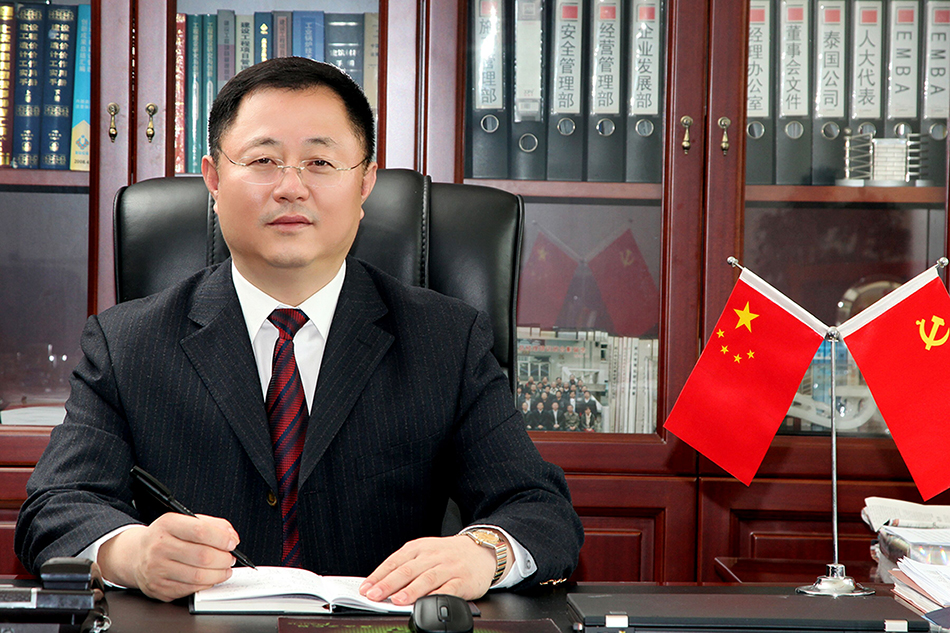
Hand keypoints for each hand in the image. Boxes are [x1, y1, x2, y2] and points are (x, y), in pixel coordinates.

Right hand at [97, 513, 239, 601]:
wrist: (137, 555)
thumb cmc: (167, 537)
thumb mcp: (186, 521)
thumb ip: (212, 525)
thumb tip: (231, 537)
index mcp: (167, 525)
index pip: (200, 531)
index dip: (221, 538)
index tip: (232, 543)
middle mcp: (159, 546)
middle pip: (202, 556)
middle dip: (223, 559)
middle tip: (230, 558)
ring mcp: (157, 569)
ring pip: (198, 576)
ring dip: (218, 574)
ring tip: (224, 569)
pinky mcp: (159, 587)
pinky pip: (190, 589)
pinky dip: (206, 585)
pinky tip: (211, 578)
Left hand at [358, 535, 498, 605]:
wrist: (482, 550)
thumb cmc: (449, 554)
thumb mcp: (426, 552)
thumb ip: (406, 566)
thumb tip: (381, 585)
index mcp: (420, 548)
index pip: (395, 561)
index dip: (379, 575)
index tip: (366, 588)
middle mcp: (433, 556)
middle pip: (408, 570)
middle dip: (388, 584)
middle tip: (375, 595)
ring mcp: (449, 568)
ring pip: (427, 578)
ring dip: (411, 590)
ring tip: (397, 600)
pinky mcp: (463, 580)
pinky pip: (449, 588)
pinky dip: (437, 596)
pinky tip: (427, 602)